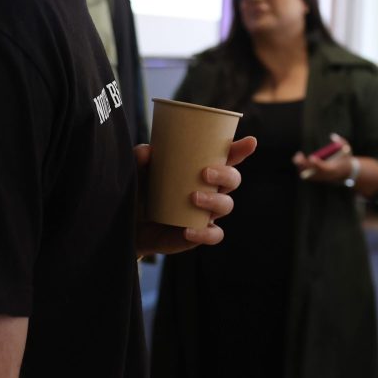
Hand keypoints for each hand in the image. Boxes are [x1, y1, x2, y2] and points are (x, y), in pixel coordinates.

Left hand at [135, 136, 256, 256]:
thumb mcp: (137, 171)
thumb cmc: (140, 190)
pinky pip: (213, 235)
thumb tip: (148, 151)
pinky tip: (189, 229)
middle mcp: (209, 190)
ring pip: (226, 206)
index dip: (240, 150)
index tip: (250, 142)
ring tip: (193, 198)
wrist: (127, 223)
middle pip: (233, 180)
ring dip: (215, 201)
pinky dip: (205, 234)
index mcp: (200, 170)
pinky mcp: (197, 235)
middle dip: (226, 174)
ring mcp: (205, 213)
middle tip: (204, 173)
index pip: (226, 158)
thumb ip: (140, 158)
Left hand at [293, 134, 356, 184]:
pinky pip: (307, 176)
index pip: (323, 168)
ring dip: (301, 166)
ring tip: (299, 156)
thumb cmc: (346, 159)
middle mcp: (326, 175)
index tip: (312, 157)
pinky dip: (302, 169)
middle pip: (312, 172)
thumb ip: (340, 142)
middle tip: (299, 155)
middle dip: (304, 164)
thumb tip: (332, 136)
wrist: (347, 173)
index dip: (317, 164)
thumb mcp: (347, 149)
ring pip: (307, 175)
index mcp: (333, 169)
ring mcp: (321, 178)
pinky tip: (300, 161)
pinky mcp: (318, 178)